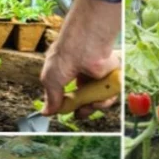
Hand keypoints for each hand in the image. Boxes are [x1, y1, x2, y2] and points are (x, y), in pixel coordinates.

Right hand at [40, 0, 120, 117]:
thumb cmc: (66, 54)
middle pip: (85, 98)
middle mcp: (83, 74)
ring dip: (94, 106)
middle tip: (80, 113)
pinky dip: (105, 101)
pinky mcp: (111, 76)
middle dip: (82, 109)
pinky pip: (111, 94)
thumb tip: (46, 112)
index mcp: (67, 72)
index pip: (68, 93)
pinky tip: (98, 100)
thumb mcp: (50, 80)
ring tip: (90, 105)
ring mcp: (97, 76)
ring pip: (98, 98)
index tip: (65, 111)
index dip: (68, 104)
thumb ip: (50, 99)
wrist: (86, 45)